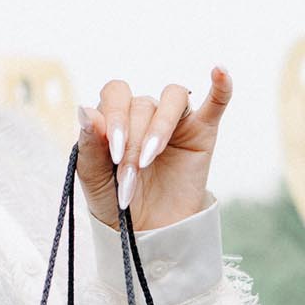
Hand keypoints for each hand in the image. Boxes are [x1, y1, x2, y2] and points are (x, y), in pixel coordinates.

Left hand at [76, 64, 232, 229]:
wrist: (146, 233)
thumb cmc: (115, 201)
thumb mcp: (93, 177)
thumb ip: (89, 144)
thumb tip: (84, 109)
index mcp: (116, 116)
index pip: (115, 95)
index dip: (115, 118)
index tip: (115, 155)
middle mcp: (145, 112)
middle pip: (142, 104)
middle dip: (134, 141)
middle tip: (131, 175)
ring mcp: (175, 120)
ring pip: (172, 98)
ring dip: (159, 128)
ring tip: (151, 160)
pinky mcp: (202, 131)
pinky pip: (216, 102)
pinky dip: (221, 86)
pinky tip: (220, 72)